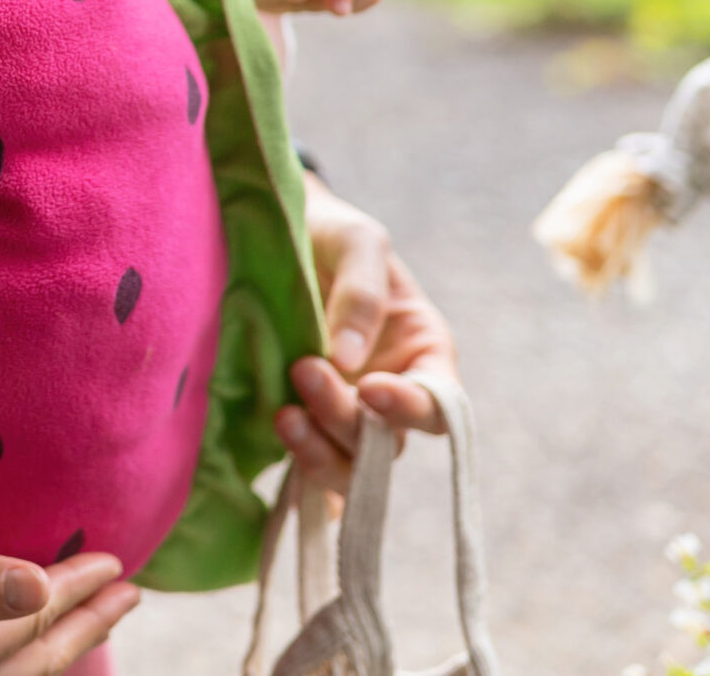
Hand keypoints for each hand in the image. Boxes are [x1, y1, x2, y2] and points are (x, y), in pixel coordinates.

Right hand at [0, 549, 137, 675]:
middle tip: (127, 592)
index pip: (30, 618)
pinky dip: (15, 665)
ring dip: (58, 647)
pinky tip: (16, 652)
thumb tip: (37, 579)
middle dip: (83, 623)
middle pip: (35, 660)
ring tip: (92, 620)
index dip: (75, 589)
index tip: (116, 563)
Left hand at [277, 178, 457, 495]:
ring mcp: (342, 414)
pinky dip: (295, 479)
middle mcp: (388, 394)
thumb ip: (362, 293)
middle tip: (305, 370)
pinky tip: (274, 459)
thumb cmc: (331, 232)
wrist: (271, 230)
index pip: (438, 405)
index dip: (410, 407)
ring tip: (283, 415)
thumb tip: (348, 359)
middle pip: (385, 442)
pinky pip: (305, 472)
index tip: (371, 386)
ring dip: (317, 452)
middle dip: (347, 417)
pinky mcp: (299, 424)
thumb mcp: (358, 240)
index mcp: (423, 355)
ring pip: (347, 465)